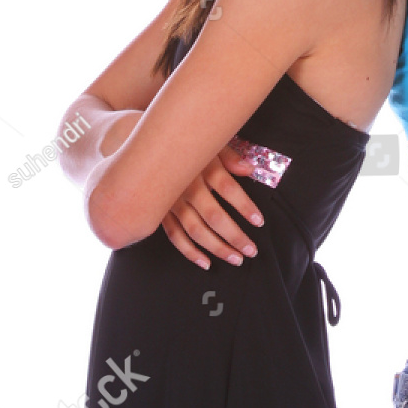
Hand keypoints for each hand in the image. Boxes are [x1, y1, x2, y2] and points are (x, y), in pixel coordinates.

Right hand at [160, 144, 264, 268]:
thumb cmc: (185, 147)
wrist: (148, 148)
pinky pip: (175, 236)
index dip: (245, 207)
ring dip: (217, 248)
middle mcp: (186, 187)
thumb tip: (248, 168)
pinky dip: (190, 252)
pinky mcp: (161, 212)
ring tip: (236, 259)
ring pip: (196, 231)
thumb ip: (230, 157)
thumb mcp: (209, 145)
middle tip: (251, 250)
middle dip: (235, 236)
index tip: (259, 221)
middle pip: (214, 216)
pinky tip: (206, 262)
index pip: (228, 189)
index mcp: (201, 167)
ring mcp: (172, 202)